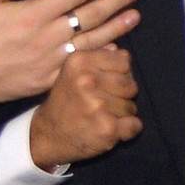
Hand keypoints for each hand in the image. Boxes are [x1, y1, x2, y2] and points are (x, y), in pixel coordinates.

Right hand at [0, 0, 147, 109]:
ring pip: (92, 42)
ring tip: (136, 16)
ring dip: (117, 28)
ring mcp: (49, 61)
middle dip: (117, 0)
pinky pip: (79, 68)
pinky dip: (99, 58)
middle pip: (91, 16)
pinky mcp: (46, 81)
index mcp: (32, 13)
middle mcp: (46, 37)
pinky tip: (116, 50)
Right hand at [24, 39, 143, 169]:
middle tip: (102, 104)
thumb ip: (98, 57)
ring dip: (122, 114)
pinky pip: (135, 125)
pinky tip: (109, 129)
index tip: (104, 84)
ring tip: (101, 116)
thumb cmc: (67, 100)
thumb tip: (120, 51)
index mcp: (80, 61)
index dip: (120, 74)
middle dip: (122, 96)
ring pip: (132, 107)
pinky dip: (127, 130)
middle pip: (131, 85)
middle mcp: (87, 81)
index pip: (124, 61)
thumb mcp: (74, 71)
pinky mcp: (106, 128)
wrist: (48, 134)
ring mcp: (97, 106)